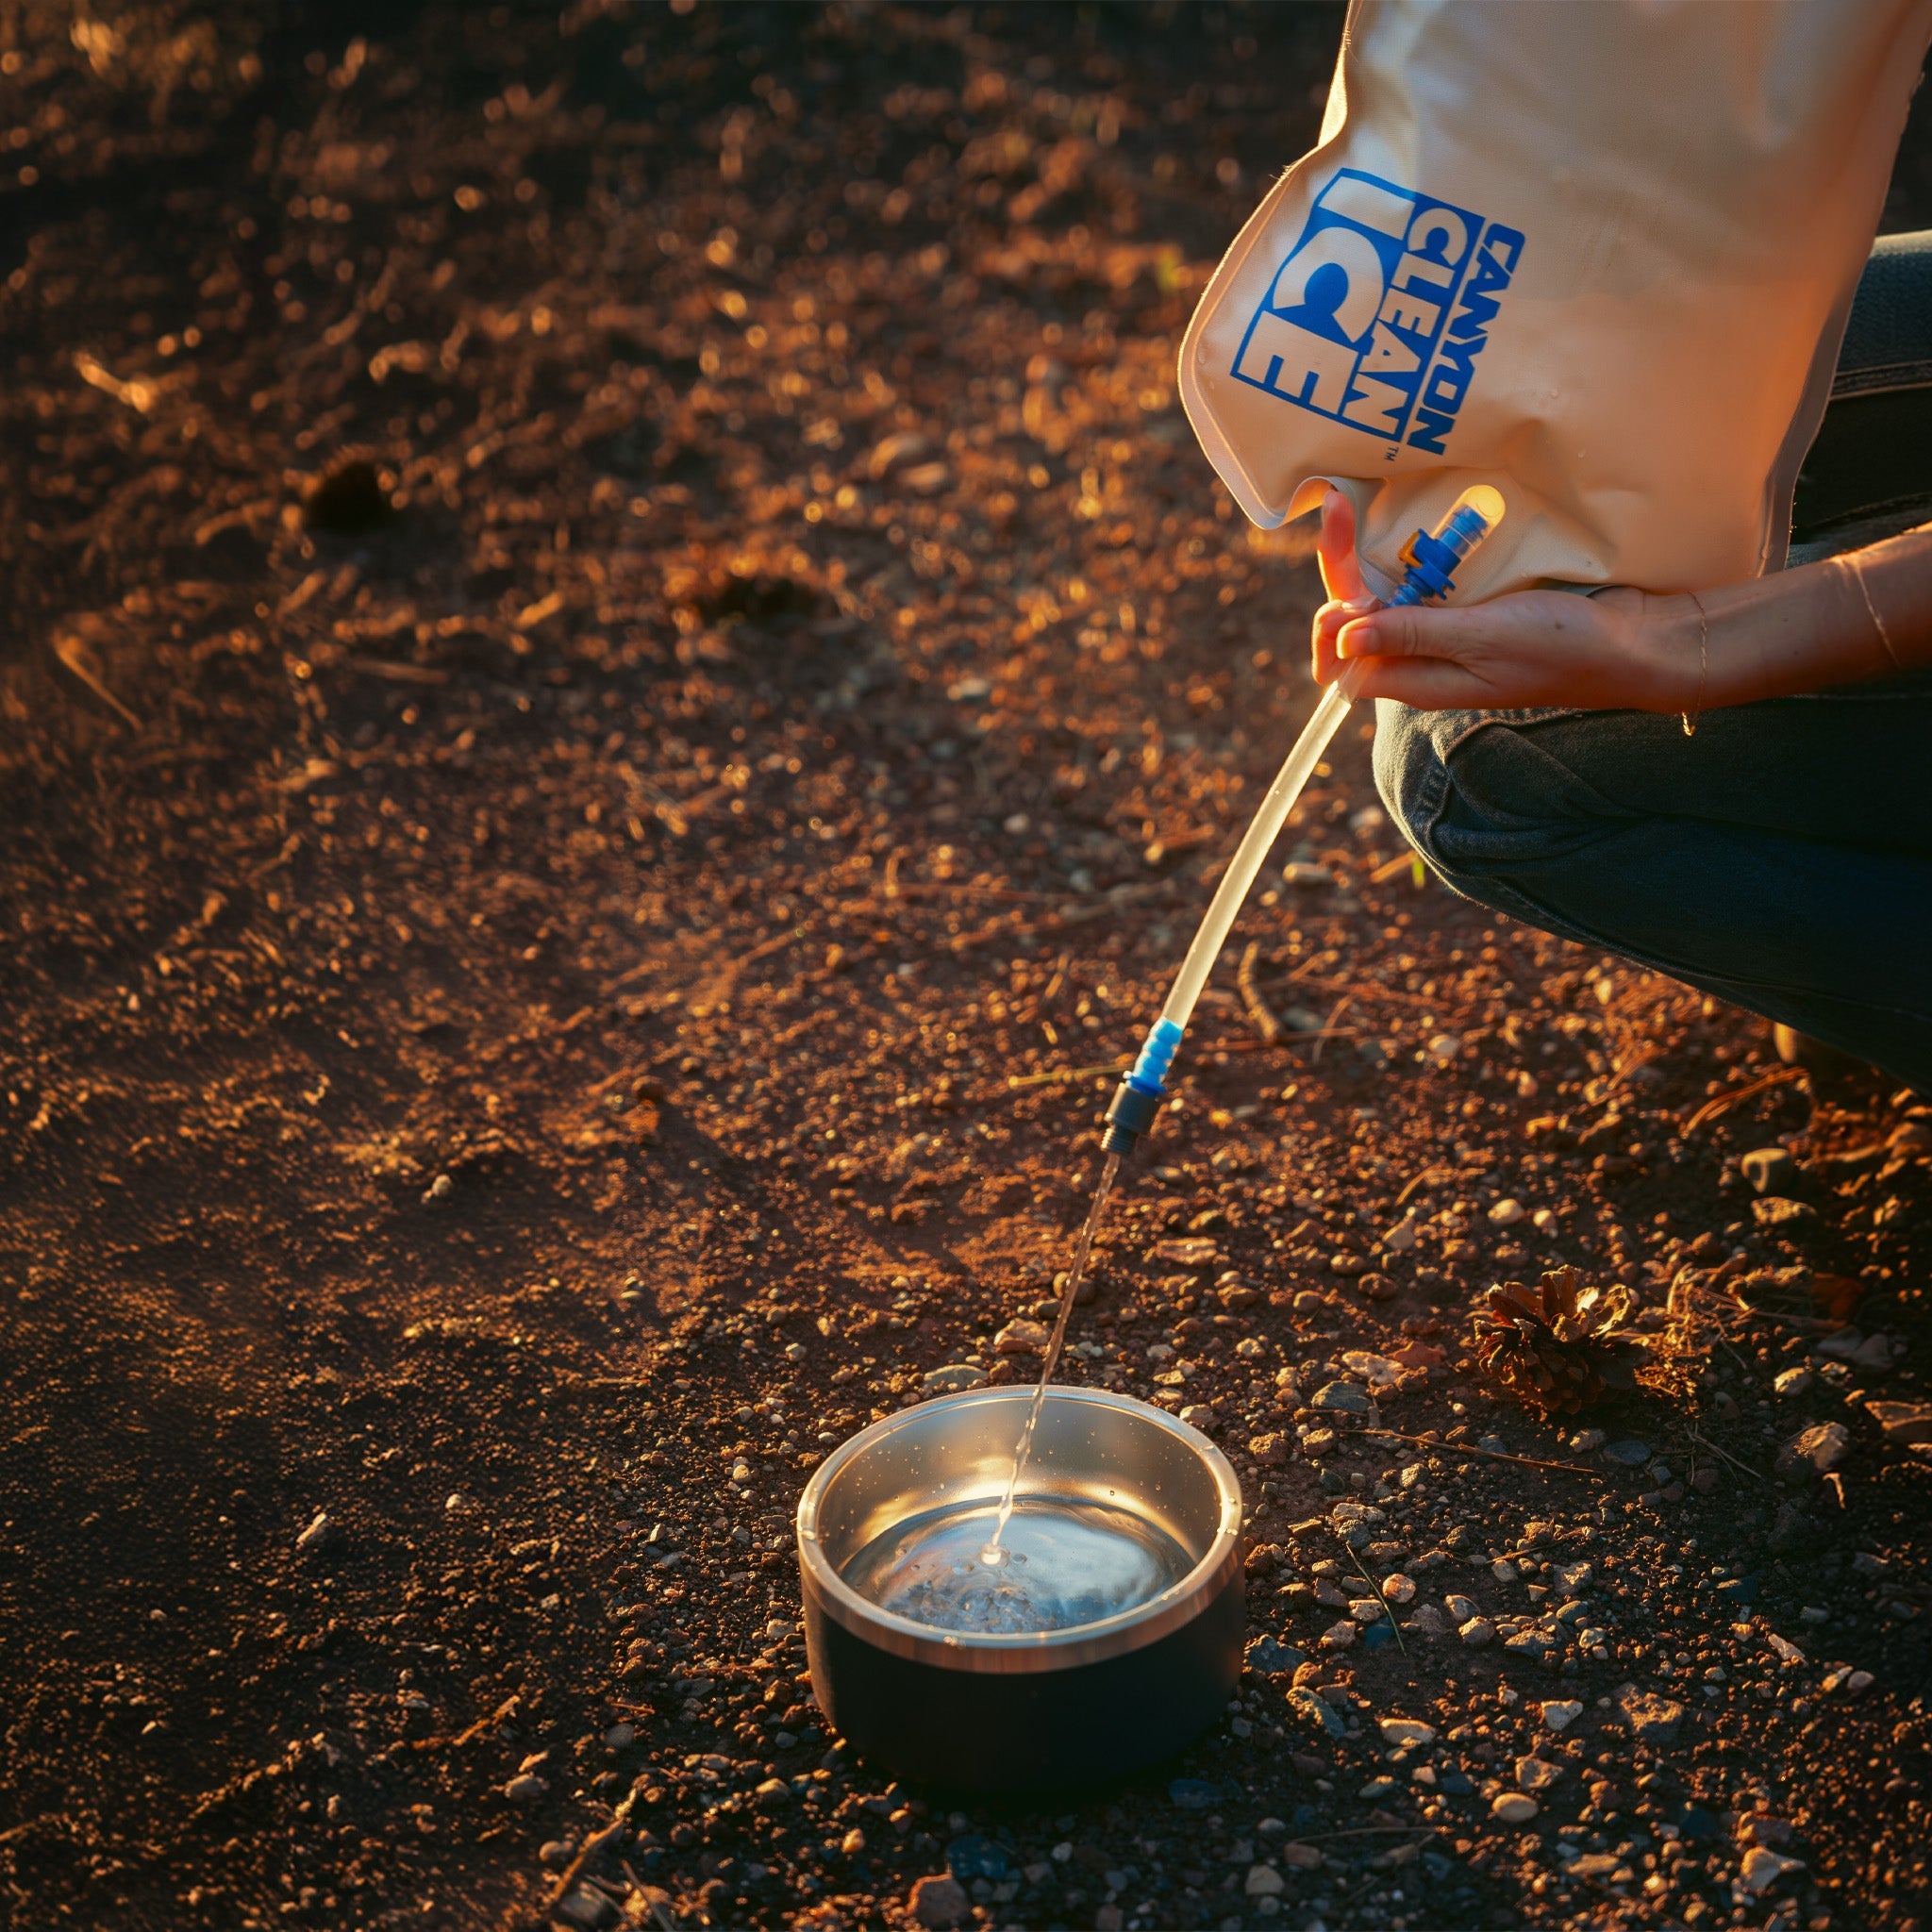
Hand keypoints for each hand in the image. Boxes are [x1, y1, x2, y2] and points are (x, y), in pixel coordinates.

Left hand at [1308, 487, 1698, 712]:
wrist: (1635, 642)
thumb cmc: (1562, 648)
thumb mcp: (1482, 639)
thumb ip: (1413, 638)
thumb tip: (1343, 640)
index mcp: (1417, 680)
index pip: (1343, 659)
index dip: (1328, 618)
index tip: (1338, 564)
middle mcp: (1424, 658)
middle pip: (1358, 618)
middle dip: (1342, 567)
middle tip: (1340, 503)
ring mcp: (1450, 630)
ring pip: (1391, 594)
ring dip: (1374, 554)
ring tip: (1357, 500)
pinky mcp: (1476, 605)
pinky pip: (1432, 579)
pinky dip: (1417, 551)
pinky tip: (1413, 517)